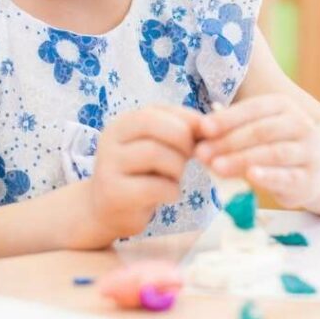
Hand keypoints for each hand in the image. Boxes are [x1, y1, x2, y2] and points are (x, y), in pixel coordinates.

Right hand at [89, 106, 200, 238]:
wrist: (108, 209)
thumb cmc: (141, 174)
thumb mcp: (156, 146)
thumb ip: (179, 131)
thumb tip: (211, 126)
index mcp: (122, 123)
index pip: (159, 109)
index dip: (188, 121)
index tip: (202, 137)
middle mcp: (110, 138)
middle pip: (158, 126)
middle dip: (183, 143)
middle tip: (187, 159)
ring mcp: (109, 165)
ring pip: (156, 154)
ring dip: (177, 169)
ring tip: (173, 178)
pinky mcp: (114, 192)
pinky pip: (156, 186)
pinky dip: (171, 192)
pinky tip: (166, 195)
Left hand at [194, 95, 319, 208]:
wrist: (312, 171)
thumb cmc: (272, 144)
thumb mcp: (253, 129)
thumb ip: (229, 127)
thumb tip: (198, 130)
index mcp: (282, 105)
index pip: (252, 109)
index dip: (226, 119)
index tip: (202, 128)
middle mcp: (299, 124)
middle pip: (260, 131)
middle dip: (227, 142)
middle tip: (201, 153)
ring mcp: (308, 151)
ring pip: (273, 153)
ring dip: (241, 159)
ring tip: (216, 166)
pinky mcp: (310, 178)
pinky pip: (288, 176)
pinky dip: (269, 176)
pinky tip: (251, 176)